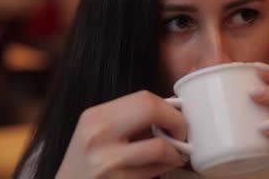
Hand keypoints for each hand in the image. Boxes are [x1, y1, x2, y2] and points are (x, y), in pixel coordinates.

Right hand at [56, 91, 186, 178]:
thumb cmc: (87, 166)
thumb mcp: (97, 135)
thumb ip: (128, 121)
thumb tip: (171, 112)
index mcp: (95, 117)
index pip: (143, 98)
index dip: (168, 107)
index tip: (176, 118)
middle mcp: (98, 136)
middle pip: (152, 110)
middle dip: (177, 122)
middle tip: (181, 135)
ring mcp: (107, 162)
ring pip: (160, 147)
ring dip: (176, 153)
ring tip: (175, 155)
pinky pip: (155, 172)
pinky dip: (165, 168)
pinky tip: (162, 168)